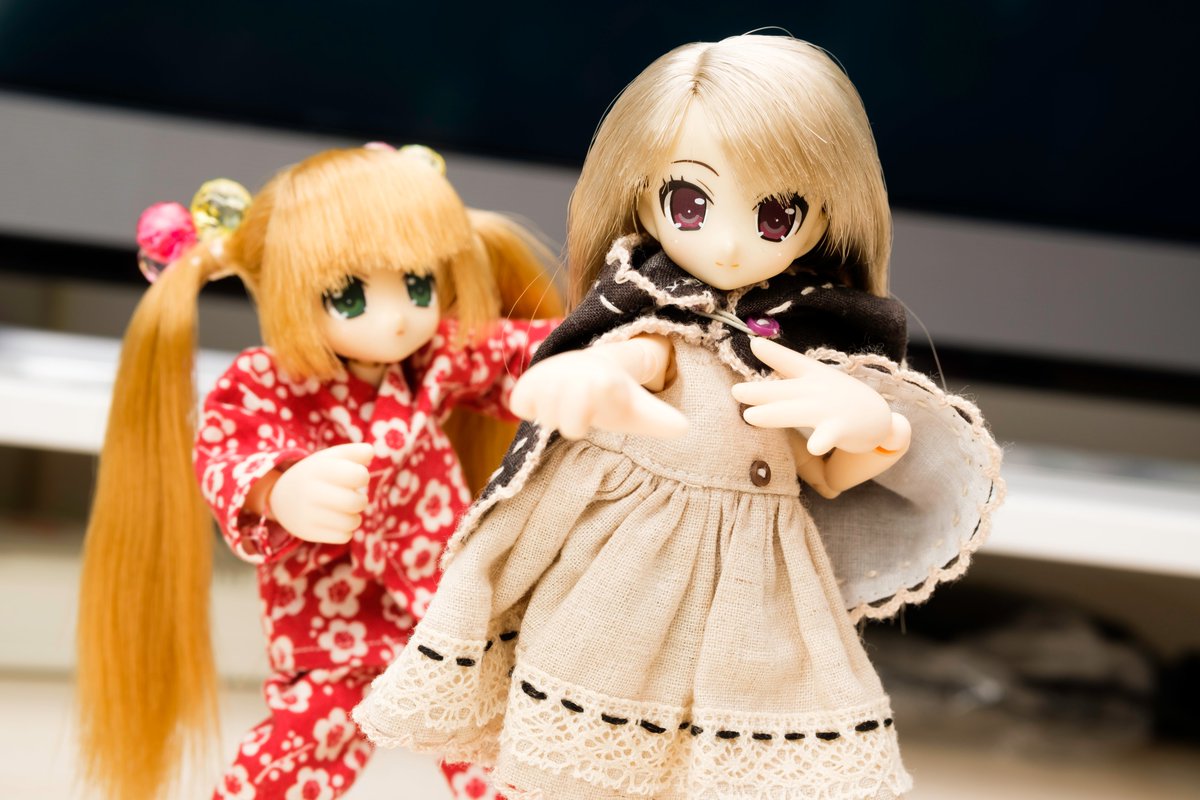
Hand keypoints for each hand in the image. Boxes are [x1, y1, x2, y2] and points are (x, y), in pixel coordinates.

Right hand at [266, 443, 373, 543]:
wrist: (282, 497)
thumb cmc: (318, 474)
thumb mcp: (332, 458)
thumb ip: (354, 452)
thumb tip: (370, 451)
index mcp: (318, 469)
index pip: (356, 475)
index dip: (362, 477)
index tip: (356, 478)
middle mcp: (310, 491)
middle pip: (355, 502)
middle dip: (361, 500)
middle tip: (355, 497)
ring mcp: (307, 514)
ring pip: (352, 522)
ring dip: (355, 516)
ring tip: (347, 509)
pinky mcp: (308, 533)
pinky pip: (344, 537)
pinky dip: (346, 529)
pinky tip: (337, 521)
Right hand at [510, 345, 687, 439]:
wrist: (588, 369)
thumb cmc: (616, 399)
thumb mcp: (640, 410)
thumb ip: (661, 421)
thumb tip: (684, 428)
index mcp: (605, 382)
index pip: (598, 387)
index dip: (596, 394)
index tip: (603, 389)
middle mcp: (575, 373)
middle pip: (562, 419)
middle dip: (572, 422)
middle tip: (582, 414)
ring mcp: (547, 375)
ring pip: (542, 414)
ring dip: (554, 417)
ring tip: (568, 406)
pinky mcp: (526, 381)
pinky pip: (521, 404)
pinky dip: (531, 406)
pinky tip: (547, 400)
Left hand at [731, 338, 893, 454]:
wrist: (879, 418)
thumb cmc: (838, 398)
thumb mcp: (814, 378)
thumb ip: (786, 366)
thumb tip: (755, 345)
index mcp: (812, 375)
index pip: (791, 361)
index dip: (773, 352)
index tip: (754, 344)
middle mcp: (818, 389)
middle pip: (785, 390)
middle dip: (760, 391)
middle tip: (735, 392)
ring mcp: (830, 408)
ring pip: (798, 412)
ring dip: (774, 413)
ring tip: (750, 417)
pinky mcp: (842, 429)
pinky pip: (829, 435)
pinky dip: (822, 440)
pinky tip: (814, 448)